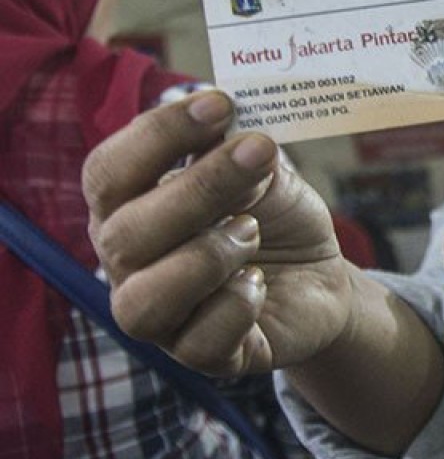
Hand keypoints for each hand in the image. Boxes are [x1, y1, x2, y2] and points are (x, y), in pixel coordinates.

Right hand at [84, 91, 352, 377]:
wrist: (321, 272)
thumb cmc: (273, 212)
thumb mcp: (261, 169)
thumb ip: (236, 147)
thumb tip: (226, 122)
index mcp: (127, 206)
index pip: (108, 172)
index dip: (157, 135)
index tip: (219, 103)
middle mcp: (129, 264)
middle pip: (124, 234)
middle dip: (198, 188)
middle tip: (260, 152)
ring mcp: (161, 316)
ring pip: (144, 302)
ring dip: (205, 257)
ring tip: (252, 230)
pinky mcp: (205, 354)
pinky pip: (199, 343)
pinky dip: (234, 306)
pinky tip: (260, 282)